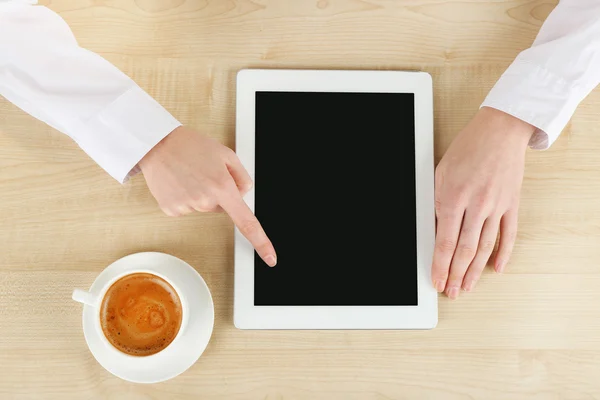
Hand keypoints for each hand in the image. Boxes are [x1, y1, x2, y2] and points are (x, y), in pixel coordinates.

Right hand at [139, 126, 276, 266]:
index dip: (261, 242)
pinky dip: (185, 196)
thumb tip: (243, 195)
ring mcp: (187, 207)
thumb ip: (242, 178)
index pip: (246, 222)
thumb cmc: (192, 146)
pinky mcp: (172, 210)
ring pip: (204, 206)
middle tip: (205, 172)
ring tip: (190, 173)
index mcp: (223, 187)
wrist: (157, 144)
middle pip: (222, 207)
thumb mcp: (227, 155)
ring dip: (200, 193)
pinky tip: (179, 181)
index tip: (270, 258)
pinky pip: (188, 208)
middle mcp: (205, 200)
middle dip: (218, 191)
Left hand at [432, 107, 533, 298]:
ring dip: (475, 270)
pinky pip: (509, 234)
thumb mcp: (440, 173)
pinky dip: (503, 253)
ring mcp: (497, 206)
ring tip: (468, 286)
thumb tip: (433, 230)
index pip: (444, 242)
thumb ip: (436, 202)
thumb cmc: (467, 148)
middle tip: (452, 292)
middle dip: (456, 274)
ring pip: (485, 246)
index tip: (437, 281)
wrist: (500, 130)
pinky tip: (497, 268)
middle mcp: (477, 205)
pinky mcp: (512, 204)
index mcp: (454, 197)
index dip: (440, 266)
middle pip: (465, 250)